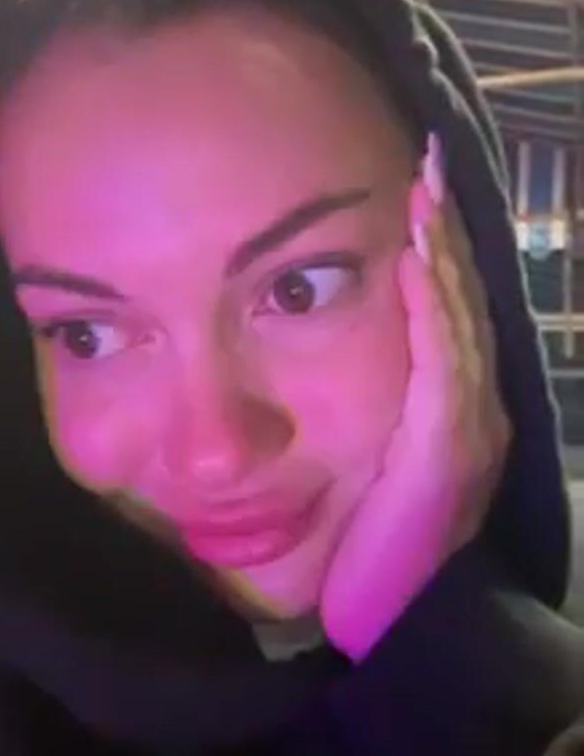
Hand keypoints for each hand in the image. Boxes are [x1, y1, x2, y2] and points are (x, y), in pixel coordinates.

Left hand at [320, 133, 510, 661]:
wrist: (373, 606)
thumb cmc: (351, 532)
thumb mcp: (349, 447)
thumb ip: (342, 392)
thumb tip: (300, 323)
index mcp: (439, 401)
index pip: (439, 309)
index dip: (430, 247)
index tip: (410, 186)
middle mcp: (465, 405)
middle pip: (455, 301)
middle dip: (442, 231)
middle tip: (427, 159)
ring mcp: (465, 427)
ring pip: (456, 321)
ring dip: (440, 254)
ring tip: (425, 189)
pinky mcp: (447, 451)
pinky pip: (442, 365)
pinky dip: (432, 311)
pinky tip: (415, 261)